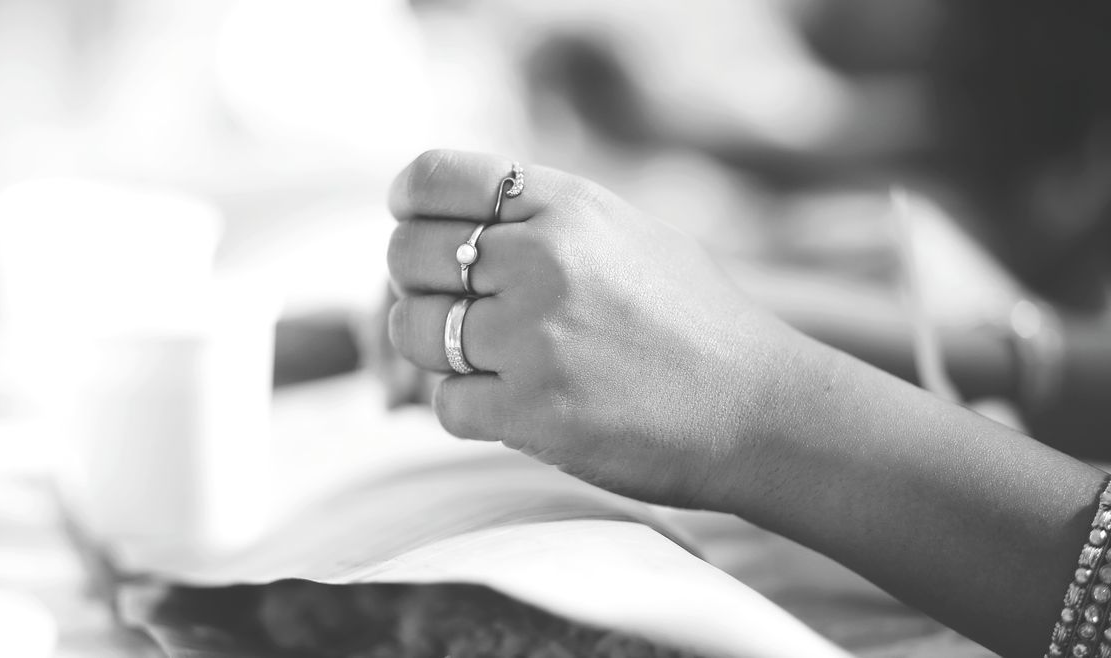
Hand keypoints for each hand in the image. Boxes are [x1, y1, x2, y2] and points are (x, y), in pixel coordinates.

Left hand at [386, 150, 809, 509]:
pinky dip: (468, 410)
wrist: (760, 410)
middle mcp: (544, 259)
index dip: (409, 206)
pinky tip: (514, 406)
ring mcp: (535, 337)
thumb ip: (541, 217)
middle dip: (416, 286)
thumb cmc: (693, 321)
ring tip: (486, 360)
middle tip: (452, 310)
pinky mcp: (532, 411)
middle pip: (406, 255)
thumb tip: (455, 221)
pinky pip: (444, 405)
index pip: (434, 178)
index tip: (414, 228)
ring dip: (434, 351)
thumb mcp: (624, 233)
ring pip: (413, 331)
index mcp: (567, 205)